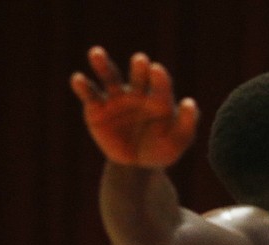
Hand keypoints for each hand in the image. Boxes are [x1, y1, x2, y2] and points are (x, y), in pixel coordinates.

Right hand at [71, 46, 198, 167]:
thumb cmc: (161, 150)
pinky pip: (89, 94)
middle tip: (141, 60)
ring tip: (96, 53)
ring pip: (109, 77)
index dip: (159, 78)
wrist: (136, 166)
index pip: (160, 84)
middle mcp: (137, 92)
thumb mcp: (178, 140)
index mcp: (159, 98)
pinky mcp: (96, 108)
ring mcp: (115, 98)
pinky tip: (78, 79)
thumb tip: (190, 103)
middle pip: (137, 75)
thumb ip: (186, 123)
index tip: (157, 70)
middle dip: (138, 68)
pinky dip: (83, 86)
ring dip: (102, 64)